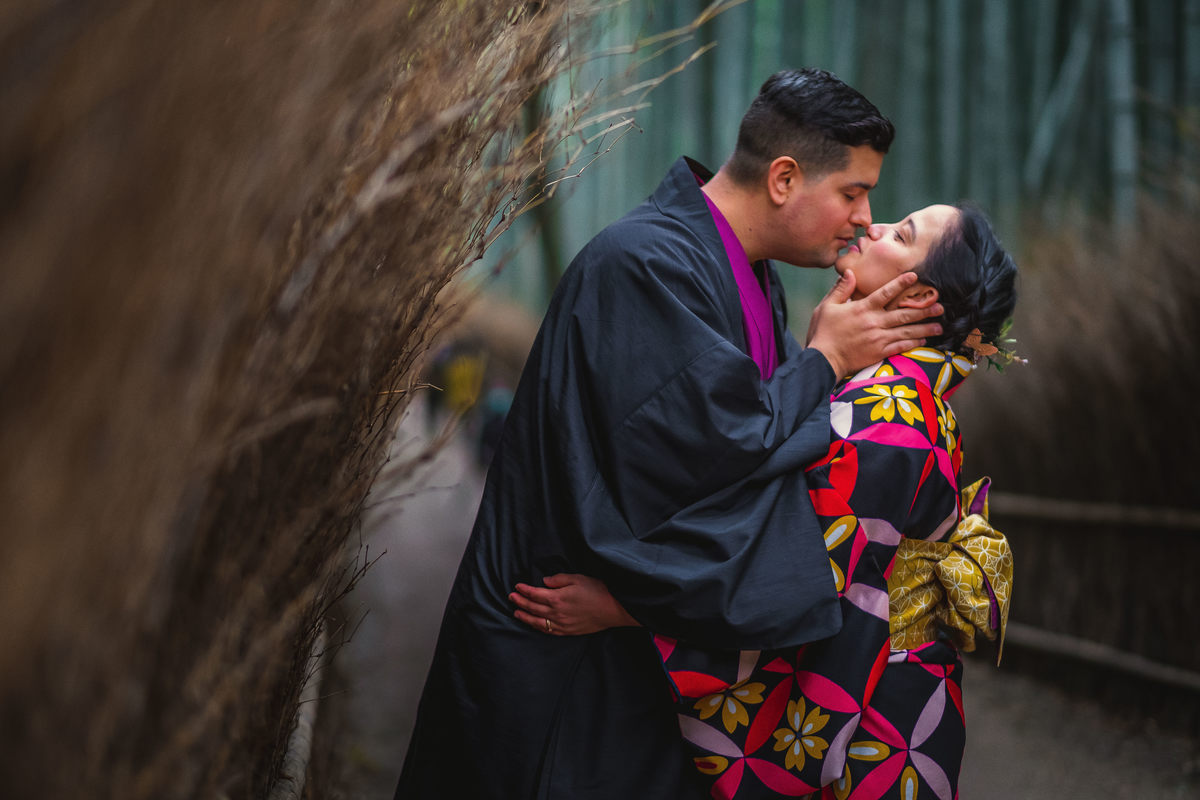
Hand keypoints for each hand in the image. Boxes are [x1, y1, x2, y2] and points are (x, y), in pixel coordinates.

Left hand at [509, 573, 639, 635]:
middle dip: (520, 602)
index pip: (535, 594)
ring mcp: (562, 624)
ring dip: (525, 617)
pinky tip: (534, 625)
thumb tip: (545, 581)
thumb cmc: (598, 591)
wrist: (613, 609)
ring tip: (516, 613)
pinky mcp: (568, 631)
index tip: (517, 586)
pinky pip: (548, 631)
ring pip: (538, 622)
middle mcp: (557, 613)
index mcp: (558, 598)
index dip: (524, 590)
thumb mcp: (578, 578)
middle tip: (511, 597)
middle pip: (533, 608)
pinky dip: (538, 628)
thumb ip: (559, 579)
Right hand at [806, 269, 943, 377]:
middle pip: (903, 314)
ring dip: (924, 328)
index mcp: (862, 308)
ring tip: (939, 325)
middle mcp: (874, 322)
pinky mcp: (879, 352)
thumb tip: (852, 272)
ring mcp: (878, 338)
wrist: (822, 359)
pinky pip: (900, 346)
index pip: (885, 293)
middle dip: (923, 310)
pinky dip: (913, 343)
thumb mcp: (827, 306)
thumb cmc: (823, 332)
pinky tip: (923, 340)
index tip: (915, 276)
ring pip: (906, 331)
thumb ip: (841, 289)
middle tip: (940, 306)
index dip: (900, 283)